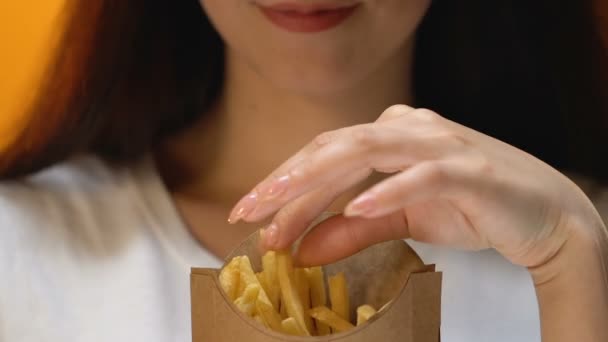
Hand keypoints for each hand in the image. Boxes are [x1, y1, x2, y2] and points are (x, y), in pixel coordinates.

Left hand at [228, 104, 601, 268]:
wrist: (544, 214)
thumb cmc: (470, 207)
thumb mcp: (399, 221)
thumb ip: (351, 230)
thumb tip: (301, 249)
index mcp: (390, 134)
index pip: (325, 156)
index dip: (285, 186)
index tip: (251, 218)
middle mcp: (409, 128)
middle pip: (334, 148)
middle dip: (287, 181)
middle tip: (248, 212)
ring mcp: (439, 144)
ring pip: (368, 151)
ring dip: (321, 180)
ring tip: (282, 207)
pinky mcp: (469, 169)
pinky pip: (422, 175)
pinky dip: (389, 191)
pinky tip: (358, 208)